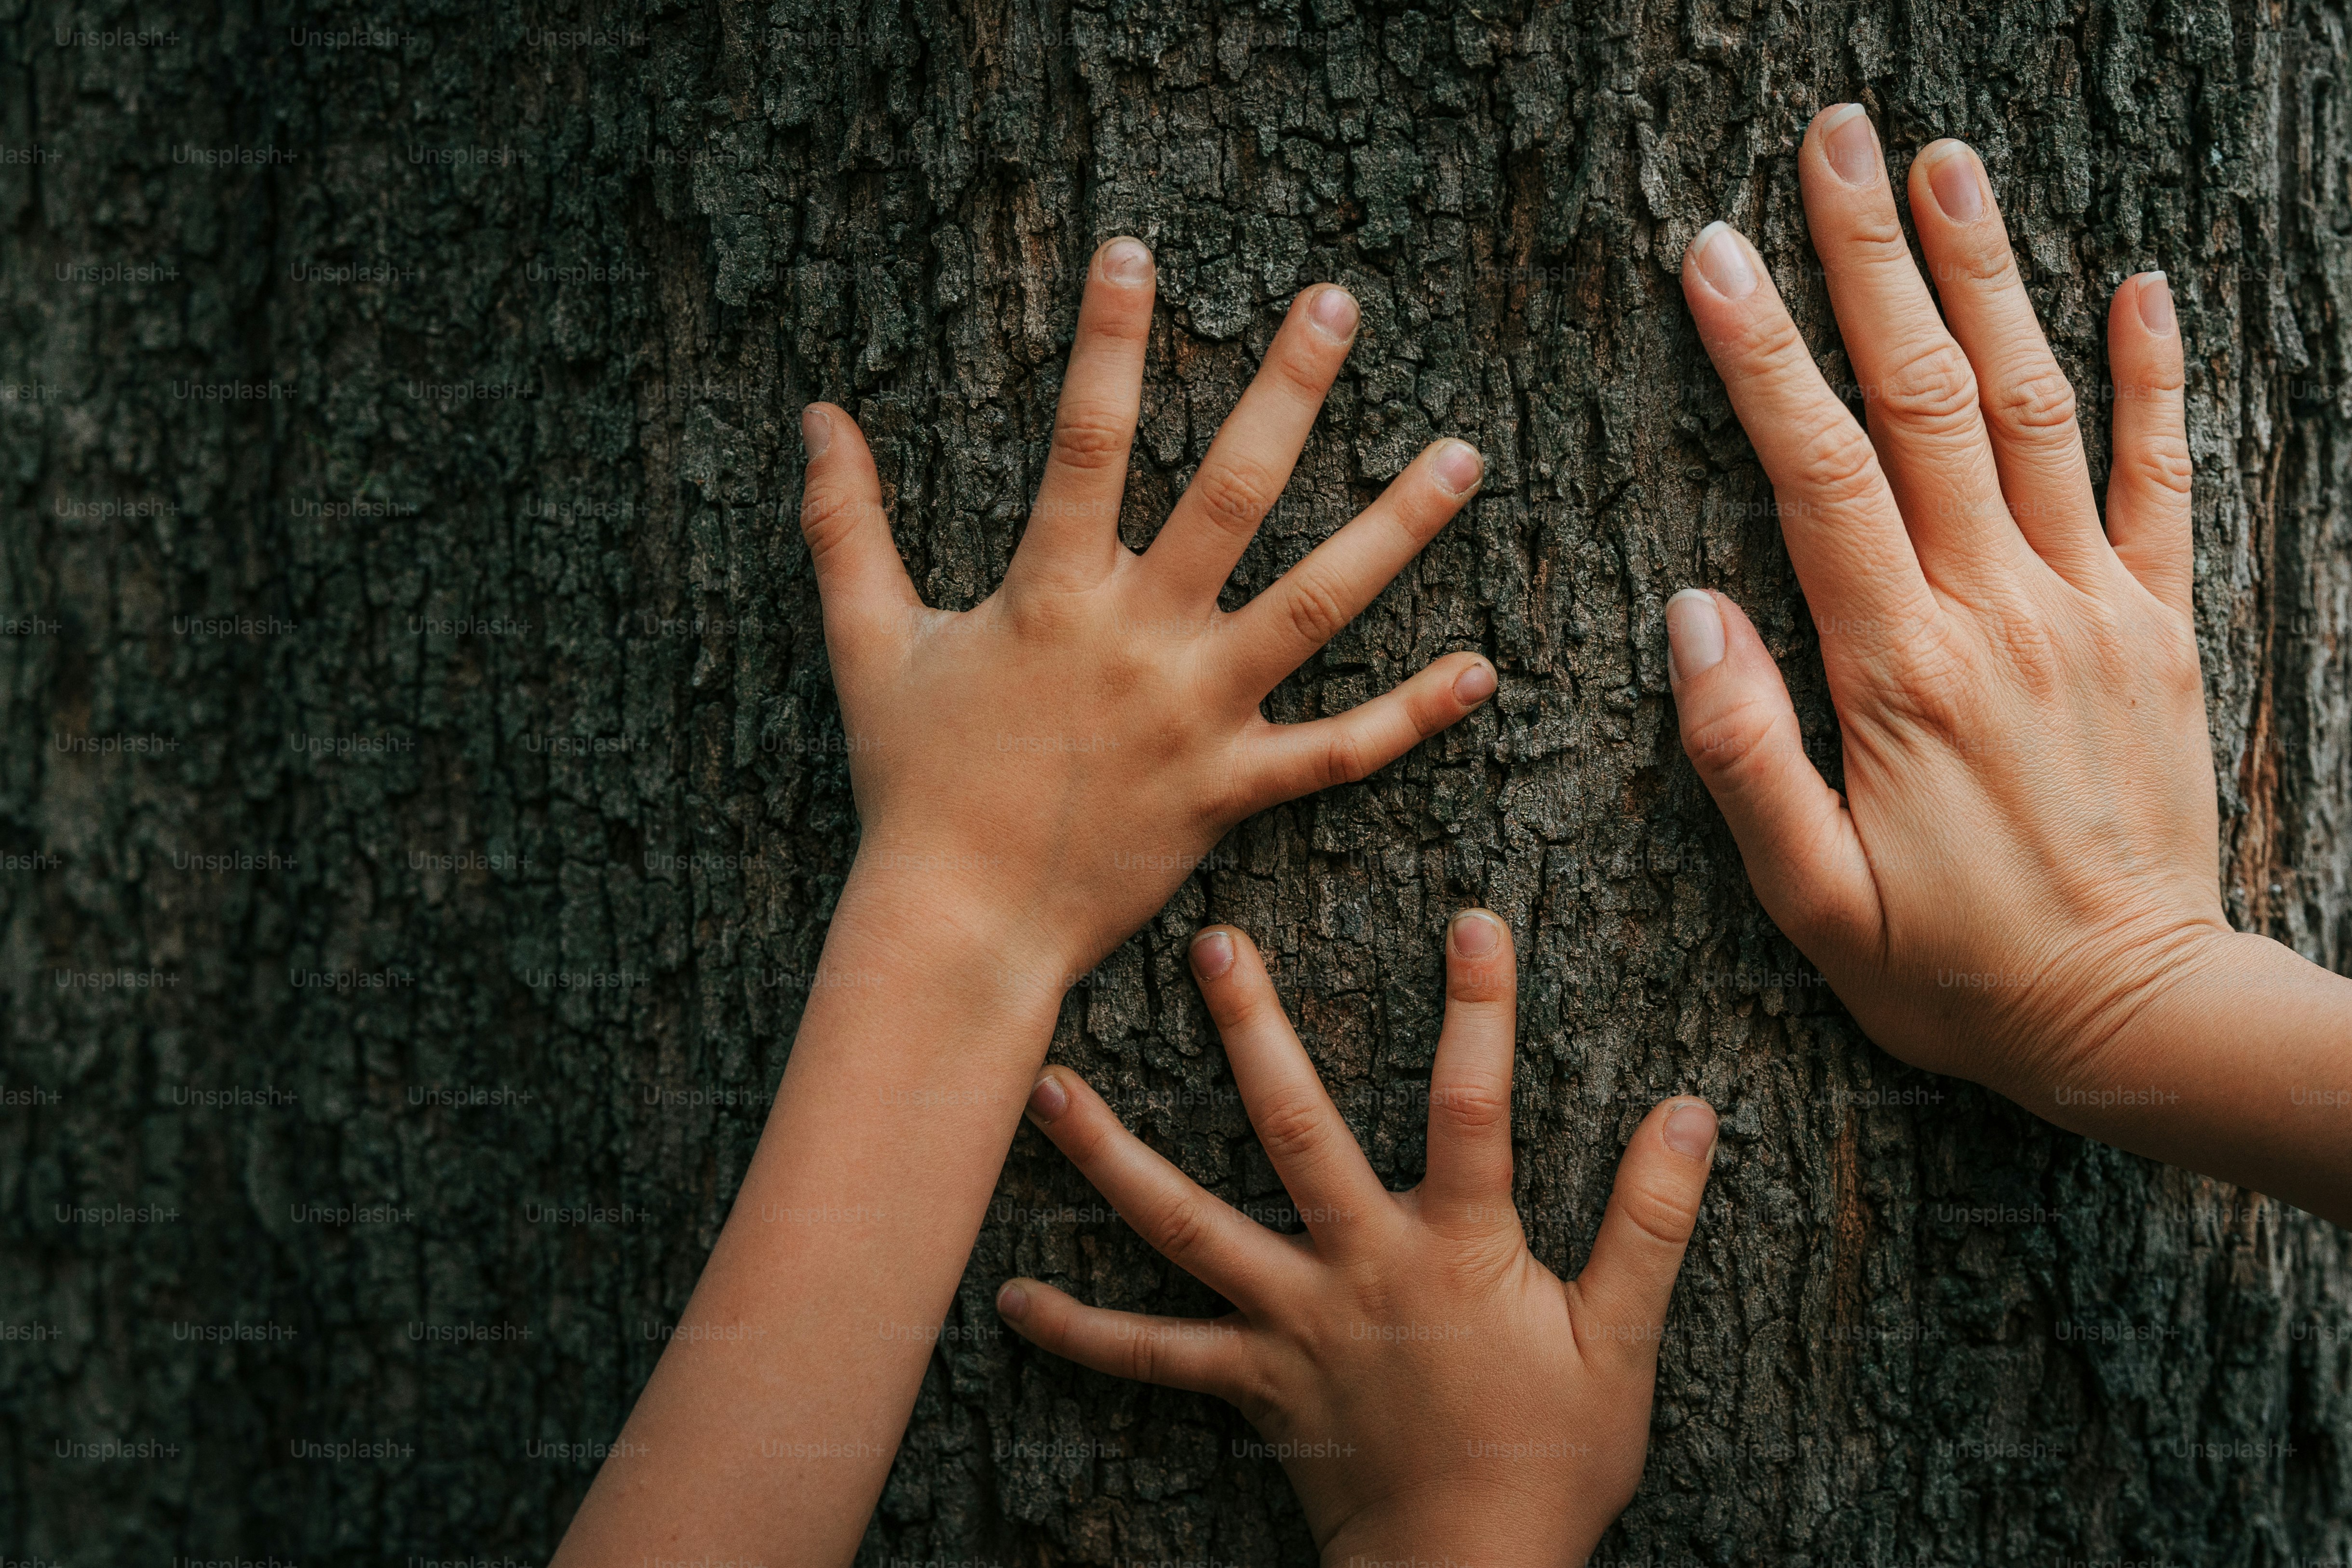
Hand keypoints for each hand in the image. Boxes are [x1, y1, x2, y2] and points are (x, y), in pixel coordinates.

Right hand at [797, 237, 1493, 980]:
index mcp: (1050, 596)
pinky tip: (1481, 668)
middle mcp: (1137, 642)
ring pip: (1315, 608)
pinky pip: (1338, 754)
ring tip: (1465, 456)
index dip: (1108, 341)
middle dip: (1287, 391)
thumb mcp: (867, 642)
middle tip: (1340, 306)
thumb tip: (818, 416)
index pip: (1085, 440)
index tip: (1137, 252)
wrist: (958, 925)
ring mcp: (1195, 717)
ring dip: (1395, 530)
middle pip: (1230, 495)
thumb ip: (845, 525)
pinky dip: (1411, 716)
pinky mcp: (1231, 790)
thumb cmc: (911, 782)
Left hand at [995, 914, 1718, 1565]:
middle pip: (1295, 1133)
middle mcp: (1357, 1269)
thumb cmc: (1551, 1460)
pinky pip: (1151, 1356)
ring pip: (1187, 1227)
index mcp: (1453, 1250)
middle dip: (1252, 1032)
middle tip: (1208, 943)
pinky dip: (1082, 1330)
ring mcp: (1290, 1323)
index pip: (1473, 1111)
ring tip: (1045, 1090)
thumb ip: (1649, 1225)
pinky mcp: (1251, 1380)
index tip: (1474, 921)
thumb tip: (1691, 1116)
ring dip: (1112, 1157)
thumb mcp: (1620, 1344)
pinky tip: (1012, 1298)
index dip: (1478, 1014)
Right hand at [1668, 104, 2226, 1099]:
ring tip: (1945, 166)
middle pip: (1926, 402)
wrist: (2139, 1019)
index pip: (1818, 473)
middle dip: (1869, 262)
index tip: (1713, 256)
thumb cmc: (1955, 971)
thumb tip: (1692, 613)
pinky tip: (2137, 288)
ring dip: (1989, 279)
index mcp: (1900, 673)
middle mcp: (2001, 613)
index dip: (1761, 356)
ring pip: (2035, 411)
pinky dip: (2154, 380)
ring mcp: (2092, 612)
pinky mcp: (2161, 632)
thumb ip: (1745, 755)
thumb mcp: (1813, 903)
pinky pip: (2163, 484)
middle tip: (1833, 143)